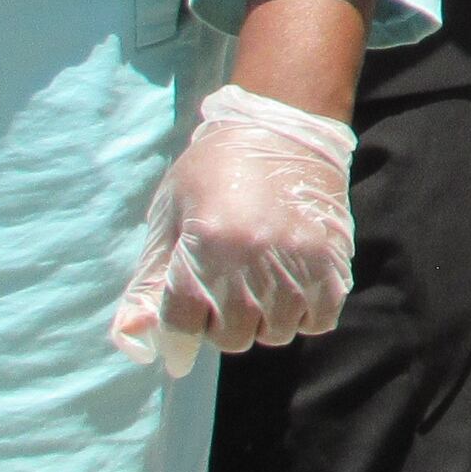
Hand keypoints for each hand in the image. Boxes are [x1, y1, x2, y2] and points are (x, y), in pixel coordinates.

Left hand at [108, 85, 359, 375]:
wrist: (284, 126)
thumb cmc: (215, 169)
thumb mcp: (169, 217)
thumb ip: (150, 283)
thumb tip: (136, 345)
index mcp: (208, 243)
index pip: (184, 324)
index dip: (178, 334)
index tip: (183, 328)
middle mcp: (254, 259)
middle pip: (232, 336)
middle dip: (221, 322)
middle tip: (224, 287)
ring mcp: (299, 261)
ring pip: (275, 332)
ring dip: (263, 319)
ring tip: (259, 285)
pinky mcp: (334, 259)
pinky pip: (318, 320)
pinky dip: (303, 314)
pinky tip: (291, 288)